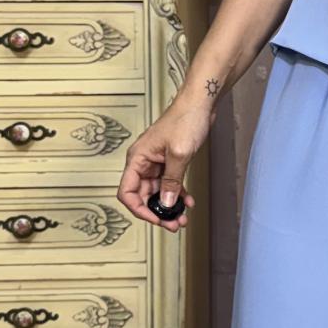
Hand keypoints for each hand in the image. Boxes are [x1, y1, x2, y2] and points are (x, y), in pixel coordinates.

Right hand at [117, 100, 214, 231]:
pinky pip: (170, 184)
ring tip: (182, 218)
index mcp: (137, 159)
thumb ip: (172, 181)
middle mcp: (143, 162)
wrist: (200, 104)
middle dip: (158, 212)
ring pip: (158, 192)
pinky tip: (188, 202)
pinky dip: (178, 195)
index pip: (127, 192)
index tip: (155, 218)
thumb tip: (166, 203)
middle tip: (173, 224)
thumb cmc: (185, 119)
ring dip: (169, 206)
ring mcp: (156, 163)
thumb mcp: (178, 154)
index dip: (138, 209)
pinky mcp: (169, 162)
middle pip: (143, 195)